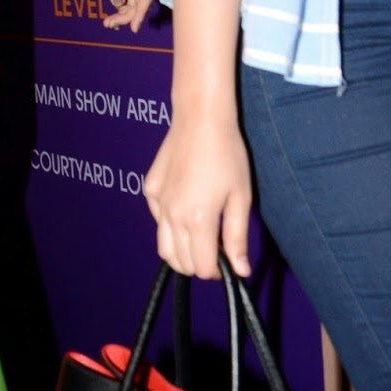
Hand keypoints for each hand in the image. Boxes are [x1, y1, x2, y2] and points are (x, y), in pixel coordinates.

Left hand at [79, 0, 152, 31]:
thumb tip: (118, 4)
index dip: (141, 12)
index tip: (133, 27)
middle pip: (139, 2)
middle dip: (127, 15)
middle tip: (111, 24)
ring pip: (132, 2)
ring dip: (122, 14)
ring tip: (108, 23)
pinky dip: (119, 8)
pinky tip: (111, 17)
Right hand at [143, 114, 252, 278]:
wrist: (200, 119)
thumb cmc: (227, 154)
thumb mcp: (241, 197)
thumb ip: (237, 237)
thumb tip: (240, 270)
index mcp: (198, 220)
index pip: (202, 268)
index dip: (218, 271)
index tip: (228, 262)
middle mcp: (172, 215)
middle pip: (181, 263)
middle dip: (200, 265)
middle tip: (218, 250)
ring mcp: (157, 203)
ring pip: (164, 248)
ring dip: (182, 253)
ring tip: (201, 239)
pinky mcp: (150, 190)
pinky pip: (158, 222)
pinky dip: (170, 228)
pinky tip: (187, 210)